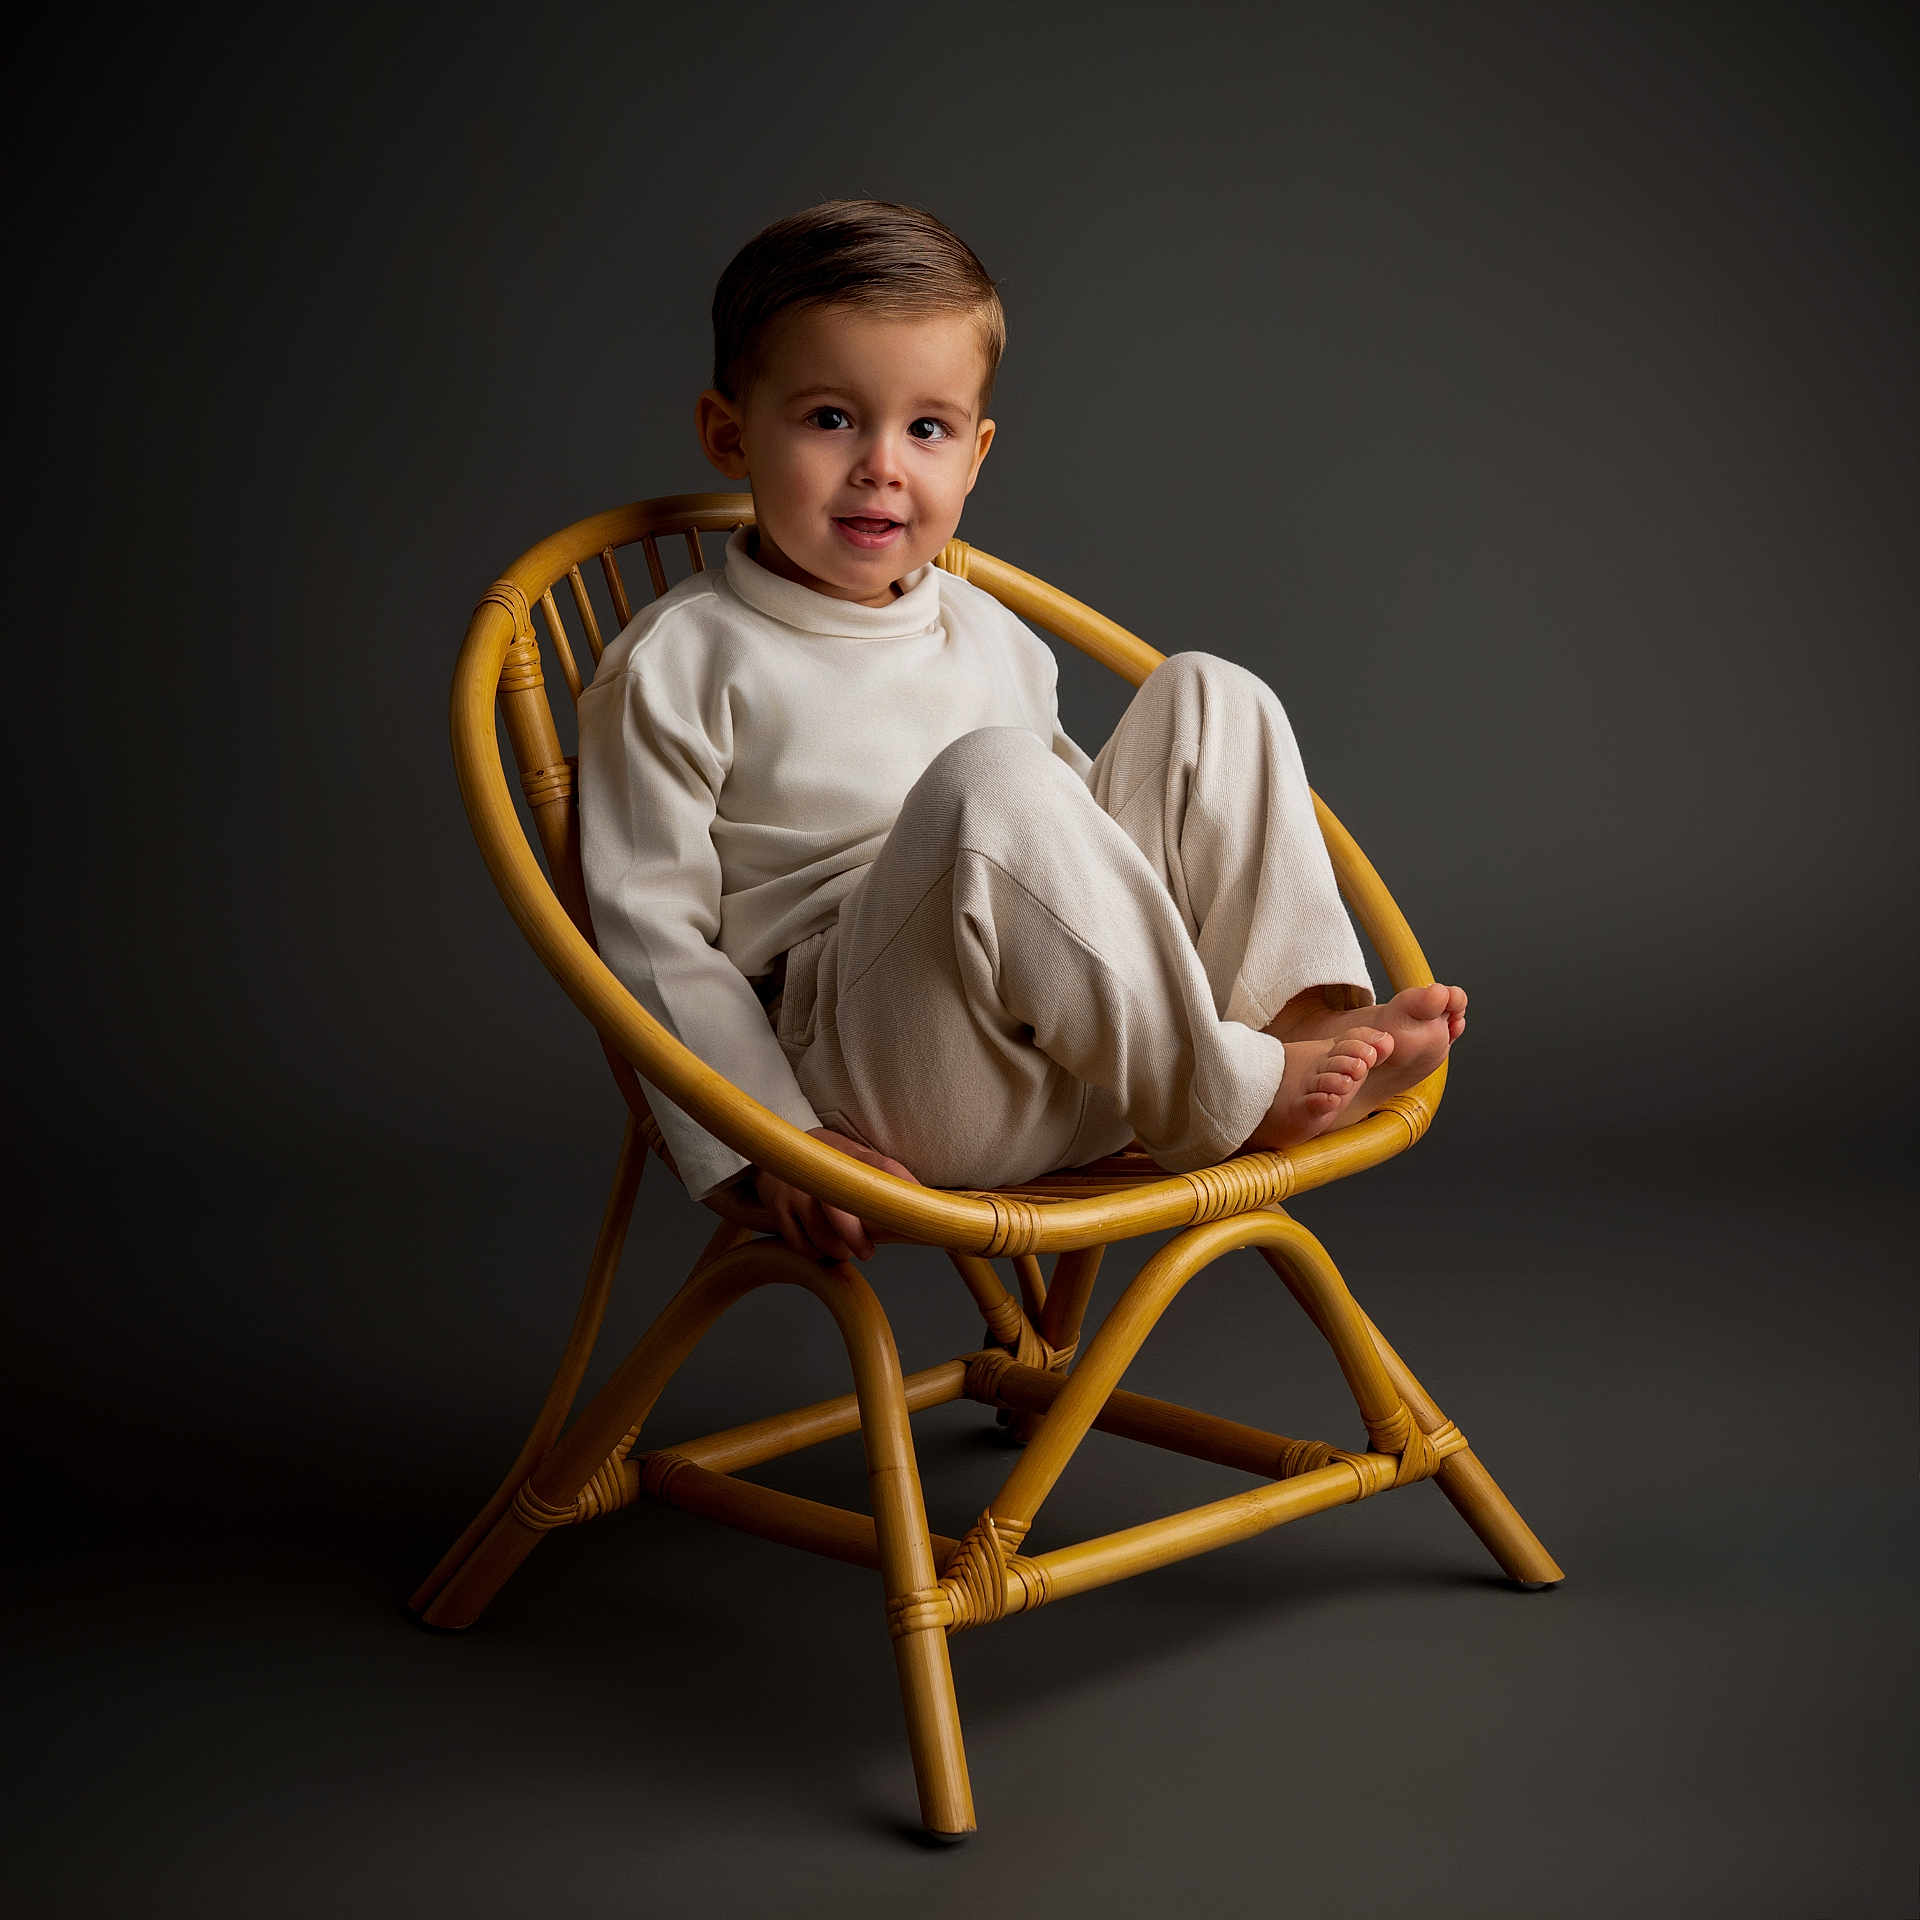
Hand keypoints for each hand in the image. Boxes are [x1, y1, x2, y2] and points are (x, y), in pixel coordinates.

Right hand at [751, 1127, 922, 1262]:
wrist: (774, 1154)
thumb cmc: (824, 1162)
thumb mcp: (853, 1156)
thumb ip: (882, 1173)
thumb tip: (921, 1198)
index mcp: (848, 1153)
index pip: (883, 1167)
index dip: (902, 1187)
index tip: (914, 1218)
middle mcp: (820, 1169)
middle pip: (842, 1211)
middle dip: (856, 1238)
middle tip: (867, 1253)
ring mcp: (796, 1188)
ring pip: (822, 1235)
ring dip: (836, 1249)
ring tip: (843, 1248)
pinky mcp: (777, 1207)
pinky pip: (800, 1243)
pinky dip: (813, 1251)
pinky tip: (820, 1246)